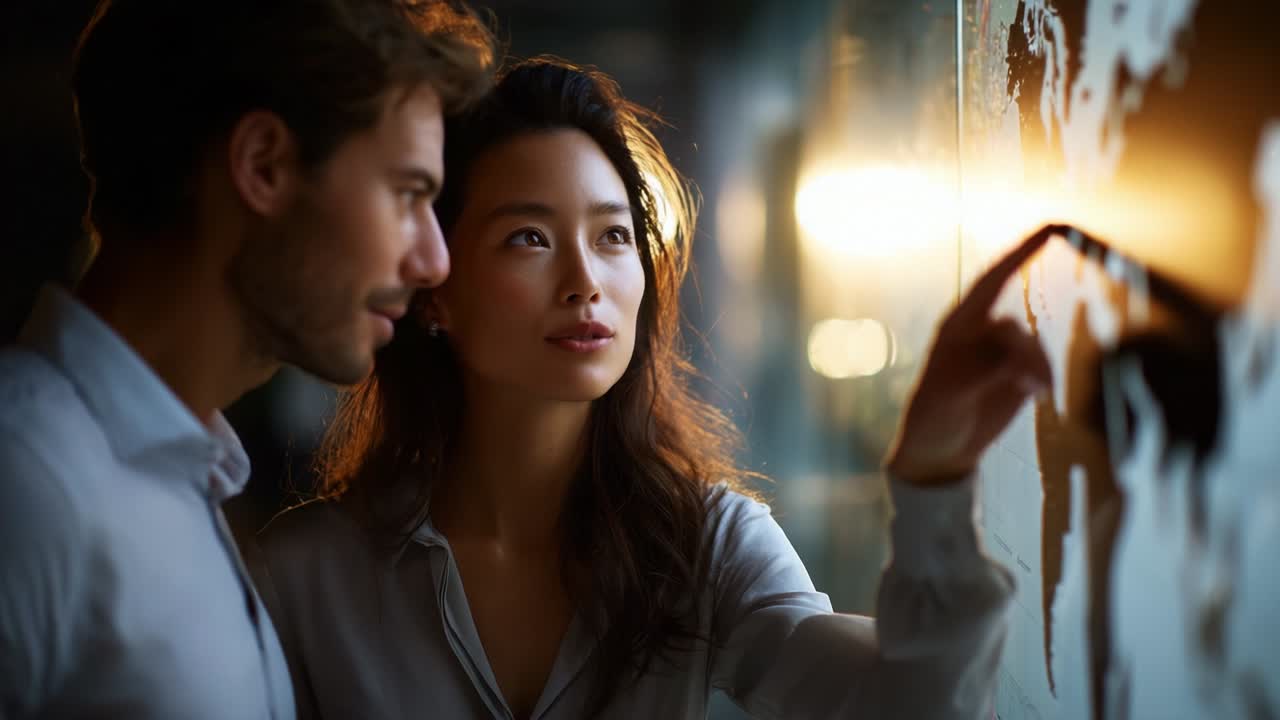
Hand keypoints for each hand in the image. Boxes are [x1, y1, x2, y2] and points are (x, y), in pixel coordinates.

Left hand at [884, 224, 1064, 485]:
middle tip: (1028, 384)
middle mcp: (983, 332)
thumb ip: (982, 367)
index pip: (993, 279)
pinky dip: (1042, 379)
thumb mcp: (950, 391)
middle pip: (1018, 326)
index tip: (1052, 226)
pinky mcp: (1019, 374)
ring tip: (1028, 394)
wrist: (939, 450)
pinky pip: (1042, 366)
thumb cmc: (933, 415)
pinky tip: (1034, 396)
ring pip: (1034, 347)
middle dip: (1026, 353)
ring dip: (1035, 369)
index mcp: (958, 324)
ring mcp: (1002, 353)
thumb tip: (1015, 350)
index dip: (1022, 251)